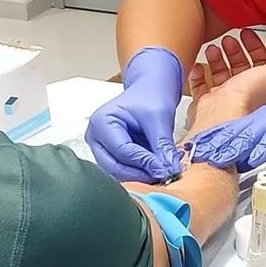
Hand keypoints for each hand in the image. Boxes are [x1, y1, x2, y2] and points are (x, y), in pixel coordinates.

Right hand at [85, 46, 184, 182]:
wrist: (150, 90)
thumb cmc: (151, 96)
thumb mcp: (159, 117)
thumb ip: (163, 145)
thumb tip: (170, 171)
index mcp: (101, 122)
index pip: (122, 151)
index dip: (145, 163)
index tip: (167, 171)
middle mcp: (95, 137)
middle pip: (115, 167)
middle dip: (141, 174)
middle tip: (165, 177)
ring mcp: (101, 148)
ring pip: (119, 173)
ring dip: (141, 176)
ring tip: (163, 173)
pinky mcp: (110, 156)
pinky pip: (124, 171)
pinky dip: (141, 173)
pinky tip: (156, 171)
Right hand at [185, 31, 265, 138]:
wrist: (221, 114)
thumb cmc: (246, 99)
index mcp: (260, 86)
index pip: (260, 62)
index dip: (255, 46)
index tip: (247, 34)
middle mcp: (242, 92)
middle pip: (239, 65)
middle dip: (235, 49)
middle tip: (229, 38)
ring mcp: (223, 97)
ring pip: (220, 72)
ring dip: (216, 57)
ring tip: (213, 48)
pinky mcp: (205, 102)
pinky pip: (199, 84)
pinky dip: (198, 72)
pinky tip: (200, 65)